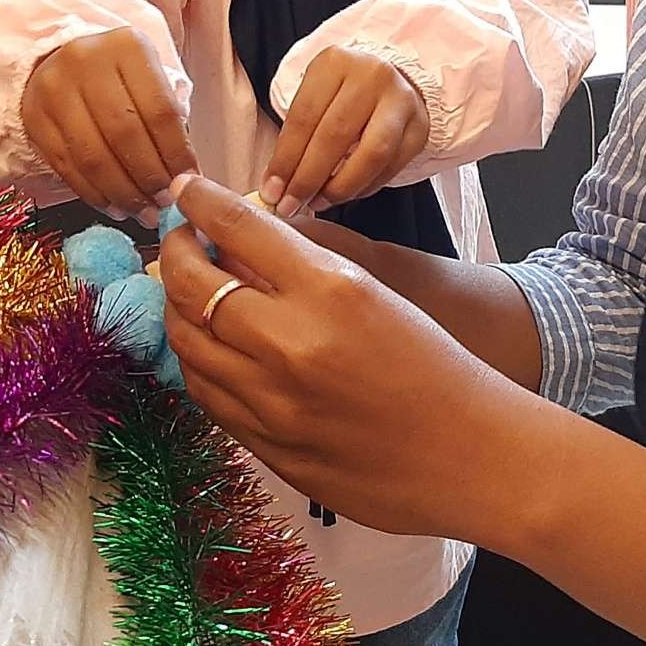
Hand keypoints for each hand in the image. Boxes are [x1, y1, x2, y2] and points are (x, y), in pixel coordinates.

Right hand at [23, 30, 194, 223]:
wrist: (63, 62)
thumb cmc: (121, 78)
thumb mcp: (150, 79)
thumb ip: (168, 120)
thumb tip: (185, 179)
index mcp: (127, 47)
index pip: (159, 110)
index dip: (176, 154)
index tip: (188, 183)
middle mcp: (86, 61)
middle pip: (124, 134)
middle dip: (149, 177)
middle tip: (165, 203)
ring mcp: (54, 89)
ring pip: (93, 156)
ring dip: (123, 193)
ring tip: (144, 212)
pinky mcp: (33, 117)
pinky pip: (67, 166)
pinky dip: (94, 194)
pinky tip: (115, 206)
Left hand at [160, 176, 552, 543]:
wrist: (471, 455)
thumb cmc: (436, 364)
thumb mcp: (378, 291)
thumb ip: (306, 262)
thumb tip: (241, 235)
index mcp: (331, 289)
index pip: (238, 227)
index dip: (199, 201)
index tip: (184, 190)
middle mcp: (292, 343)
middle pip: (192, 284)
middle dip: (174, 253)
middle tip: (180, 242)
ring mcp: (272, 402)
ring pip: (185, 342)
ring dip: (175, 308)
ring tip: (186, 293)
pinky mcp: (266, 446)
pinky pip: (205, 394)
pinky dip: (195, 360)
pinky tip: (207, 347)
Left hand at [262, 47, 429, 217]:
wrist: (389, 78)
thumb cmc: (341, 92)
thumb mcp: (315, 95)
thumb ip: (297, 135)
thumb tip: (276, 186)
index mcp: (336, 62)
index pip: (304, 117)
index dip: (285, 160)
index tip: (271, 191)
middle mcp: (372, 76)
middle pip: (335, 136)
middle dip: (308, 179)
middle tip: (289, 204)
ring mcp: (401, 101)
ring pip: (370, 155)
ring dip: (340, 188)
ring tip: (318, 202)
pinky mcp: (419, 128)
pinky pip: (390, 168)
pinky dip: (364, 188)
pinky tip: (345, 194)